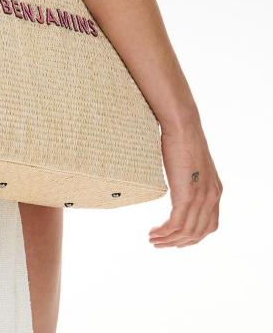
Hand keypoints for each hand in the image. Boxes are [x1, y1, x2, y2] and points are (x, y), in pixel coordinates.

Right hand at [149, 119, 222, 247]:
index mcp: (215, 190)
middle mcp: (212, 197)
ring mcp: (201, 197)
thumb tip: (180, 180)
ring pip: (186, 231)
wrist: (182, 125)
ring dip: (169, 240)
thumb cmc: (183, 138)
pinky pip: (176, 224)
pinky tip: (154, 233)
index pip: (209, 225)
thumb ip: (191, 178)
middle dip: (179, 242)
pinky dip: (165, 232)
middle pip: (198, 232)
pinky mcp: (187, 196)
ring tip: (153, 239)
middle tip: (161, 244)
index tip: (177, 240)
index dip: (193, 236)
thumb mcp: (192, 164)